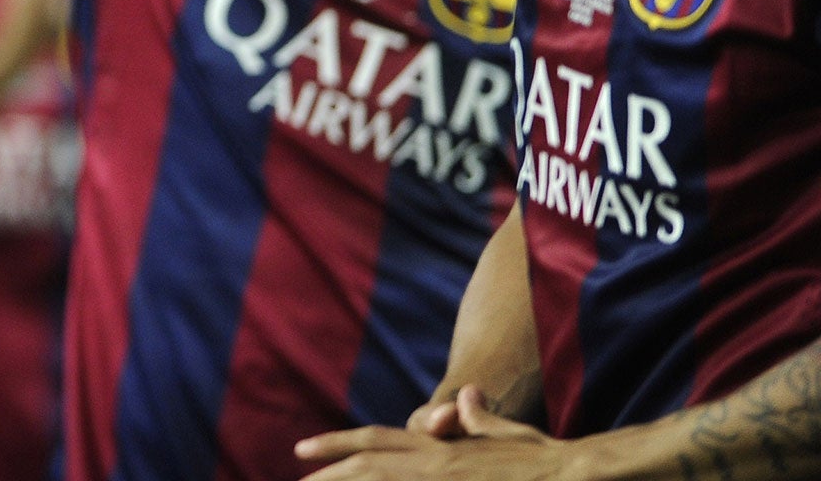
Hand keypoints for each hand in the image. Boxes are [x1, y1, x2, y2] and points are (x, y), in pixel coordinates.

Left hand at [298, 388, 559, 478]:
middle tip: (298, 478)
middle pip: (371, 463)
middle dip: (330, 471)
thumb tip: (464, 398)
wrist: (574, 474)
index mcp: (439, 448)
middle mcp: (437, 465)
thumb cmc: (544, 459)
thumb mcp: (507, 435)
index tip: (303, 448)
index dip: (337, 443)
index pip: (377, 440)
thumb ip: (479, 422)